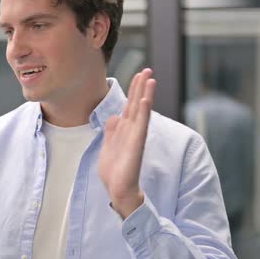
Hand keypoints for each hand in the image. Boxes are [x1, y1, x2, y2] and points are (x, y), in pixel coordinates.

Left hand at [98, 68, 155, 218]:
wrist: (118, 189)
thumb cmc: (115, 170)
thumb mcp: (108, 145)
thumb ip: (112, 130)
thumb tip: (114, 116)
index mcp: (125, 129)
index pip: (131, 104)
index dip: (135, 89)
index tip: (139, 73)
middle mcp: (132, 130)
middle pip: (138, 103)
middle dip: (142, 86)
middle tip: (148, 69)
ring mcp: (135, 136)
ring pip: (141, 111)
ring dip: (146, 94)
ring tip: (151, 79)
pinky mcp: (136, 145)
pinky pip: (141, 126)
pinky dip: (144, 112)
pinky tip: (146, 100)